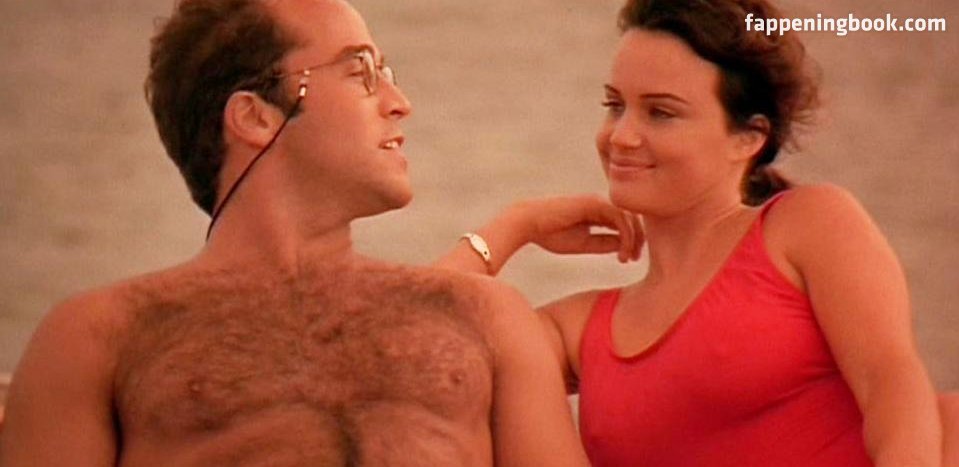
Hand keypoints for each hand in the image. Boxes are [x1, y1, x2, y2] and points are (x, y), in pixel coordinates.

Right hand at [509, 195, 642, 262]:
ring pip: (629, 217)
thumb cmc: (551, 234)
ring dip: (633, 239)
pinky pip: (619, 218)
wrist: (528, 223)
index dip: (632, 241)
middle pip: (631, 218)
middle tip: (634, 259)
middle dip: (637, 239)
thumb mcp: (583, 243)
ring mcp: (598, 202)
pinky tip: (621, 252)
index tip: (628, 260)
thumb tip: (625, 247)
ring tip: (627, 258)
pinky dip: (625, 235)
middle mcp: (601, 204)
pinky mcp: (595, 203)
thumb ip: (604, 243)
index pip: (625, 223)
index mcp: (598, 212)